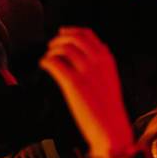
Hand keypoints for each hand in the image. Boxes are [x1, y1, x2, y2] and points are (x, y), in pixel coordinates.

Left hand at [40, 27, 133, 157]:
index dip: (72, 31)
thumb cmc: (109, 106)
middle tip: (51, 45)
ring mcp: (86, 70)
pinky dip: (46, 61)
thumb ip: (104, 61)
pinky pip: (55, 63)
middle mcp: (97, 60)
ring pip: (64, 48)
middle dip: (59, 38)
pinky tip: (44, 65)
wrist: (110, 126)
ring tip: (48, 58)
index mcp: (106, 58)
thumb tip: (101, 46)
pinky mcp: (73, 82)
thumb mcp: (111, 77)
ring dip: (52, 50)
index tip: (62, 32)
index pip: (88, 34)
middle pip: (74, 37)